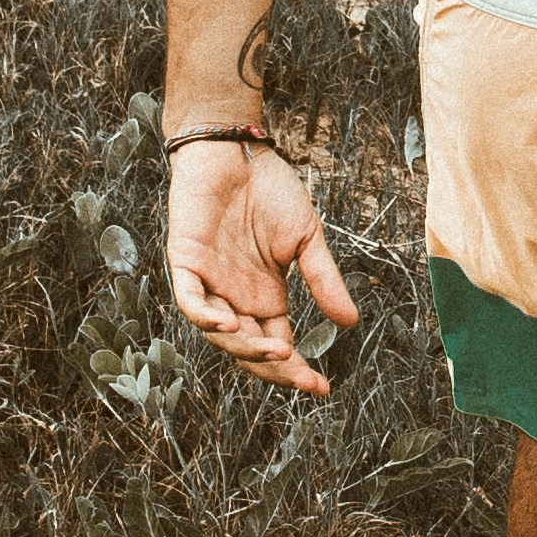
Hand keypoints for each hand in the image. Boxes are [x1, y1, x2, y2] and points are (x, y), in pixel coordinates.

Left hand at [167, 135, 360, 394]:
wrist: (237, 148)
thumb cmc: (269, 189)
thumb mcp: (306, 239)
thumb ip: (323, 280)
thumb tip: (350, 323)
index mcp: (265, 297)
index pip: (278, 346)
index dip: (296, 371)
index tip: (322, 388)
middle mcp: (236, 298)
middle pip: (249, 351)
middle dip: (276, 370)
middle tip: (303, 380)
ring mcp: (209, 283)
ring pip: (220, 335)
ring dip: (248, 349)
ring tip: (279, 351)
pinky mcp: (186, 263)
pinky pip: (190, 302)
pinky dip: (207, 319)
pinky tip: (232, 324)